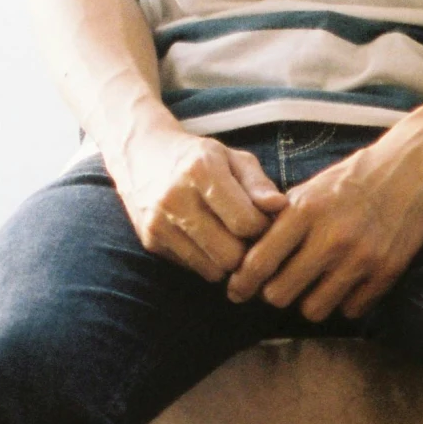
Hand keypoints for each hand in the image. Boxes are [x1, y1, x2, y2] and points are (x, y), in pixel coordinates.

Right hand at [109, 122, 287, 281]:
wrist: (140, 153)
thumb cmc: (199, 158)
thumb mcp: (233, 159)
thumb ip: (259, 184)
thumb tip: (281, 207)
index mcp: (201, 169)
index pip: (246, 223)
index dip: (263, 229)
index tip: (263, 222)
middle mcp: (175, 197)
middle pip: (230, 255)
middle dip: (247, 252)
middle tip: (250, 239)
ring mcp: (159, 222)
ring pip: (213, 270)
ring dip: (229, 262)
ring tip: (231, 241)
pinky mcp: (150, 241)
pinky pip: (194, 269)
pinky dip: (208, 262)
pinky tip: (208, 242)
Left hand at [229, 128, 422, 318]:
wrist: (412, 170)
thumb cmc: (355, 178)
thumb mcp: (312, 188)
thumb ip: (282, 220)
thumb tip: (251, 254)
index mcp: (306, 211)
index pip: (259, 261)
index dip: (242, 282)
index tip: (237, 290)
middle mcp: (331, 238)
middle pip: (280, 294)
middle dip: (274, 294)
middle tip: (279, 287)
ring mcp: (360, 259)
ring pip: (314, 310)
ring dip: (309, 302)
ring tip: (314, 287)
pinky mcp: (386, 273)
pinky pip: (350, 310)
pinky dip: (344, 302)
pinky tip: (346, 285)